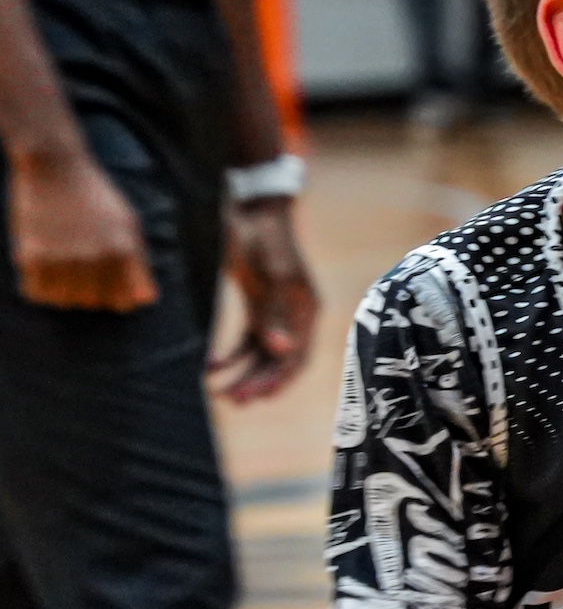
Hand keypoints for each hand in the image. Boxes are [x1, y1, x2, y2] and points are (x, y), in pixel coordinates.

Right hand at [7, 149, 157, 310]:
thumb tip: (146, 301)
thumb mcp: (129, 225)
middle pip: (96, 303)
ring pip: (66, 301)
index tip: (109, 286)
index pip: (126, 302)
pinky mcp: (34, 255)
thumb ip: (139, 265)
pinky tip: (42, 268)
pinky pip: (37, 293)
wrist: (55, 167)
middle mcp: (97, 258)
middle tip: (80, 271)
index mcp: (124, 251)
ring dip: (64, 291)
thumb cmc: (95, 197)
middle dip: (90, 293)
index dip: (118, 298)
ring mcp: (65, 258)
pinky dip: (39, 286)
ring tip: (61, 269)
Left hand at [211, 198, 317, 402]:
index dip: (279, 380)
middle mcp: (295, 316)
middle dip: (258, 382)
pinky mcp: (259, 305)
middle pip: (280, 360)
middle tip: (233, 401)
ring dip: (244, 374)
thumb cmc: (262, 237)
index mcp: (306, 310)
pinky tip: (212, 365)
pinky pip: (248, 339)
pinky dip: (232, 354)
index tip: (256, 398)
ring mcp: (277, 311)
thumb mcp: (267, 275)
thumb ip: (274, 314)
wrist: (252, 207)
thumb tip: (281, 350)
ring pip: (263, 354)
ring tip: (220, 392)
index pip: (298, 356)